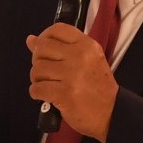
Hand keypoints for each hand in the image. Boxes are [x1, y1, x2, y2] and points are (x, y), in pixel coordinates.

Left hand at [27, 23, 117, 142]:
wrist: (111, 113)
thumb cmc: (98, 87)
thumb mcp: (86, 61)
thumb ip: (60, 48)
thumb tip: (31, 39)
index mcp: (87, 45)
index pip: (57, 29)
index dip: (44, 36)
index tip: (43, 48)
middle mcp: (79, 56)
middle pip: (42, 48)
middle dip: (37, 60)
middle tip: (45, 70)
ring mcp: (71, 75)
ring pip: (37, 69)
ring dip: (37, 79)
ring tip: (47, 84)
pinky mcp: (64, 94)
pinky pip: (37, 88)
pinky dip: (37, 93)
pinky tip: (46, 95)